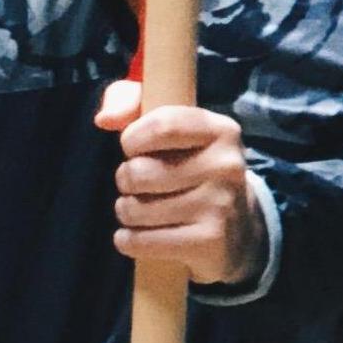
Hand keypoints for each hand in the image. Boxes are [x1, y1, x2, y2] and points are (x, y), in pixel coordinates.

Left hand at [97, 80, 262, 287]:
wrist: (237, 229)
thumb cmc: (189, 166)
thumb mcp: (171, 125)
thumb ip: (131, 101)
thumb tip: (105, 119)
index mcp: (219, 130)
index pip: (162, 124)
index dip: (132, 138)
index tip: (132, 148)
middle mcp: (226, 165)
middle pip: (140, 172)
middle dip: (125, 180)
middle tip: (139, 185)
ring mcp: (221, 205)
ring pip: (137, 209)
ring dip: (126, 211)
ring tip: (142, 209)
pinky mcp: (210, 241)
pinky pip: (143, 241)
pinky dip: (129, 240)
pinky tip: (138, 235)